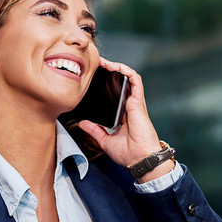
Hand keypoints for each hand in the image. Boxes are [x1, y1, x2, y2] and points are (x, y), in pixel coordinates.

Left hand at [77, 57, 174, 181]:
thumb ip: (94, 130)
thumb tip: (82, 123)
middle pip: (121, 83)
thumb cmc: (128, 153)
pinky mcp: (138, 102)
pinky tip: (116, 67)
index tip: (94, 79)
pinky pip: (136, 81)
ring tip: (104, 62)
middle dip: (110, 72)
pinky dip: (127, 71)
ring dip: (117, 68)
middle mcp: (129, 106)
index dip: (106, 85)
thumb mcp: (105, 140)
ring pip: (128, 78)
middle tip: (96, 65)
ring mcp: (135, 103)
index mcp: (123, 114)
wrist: (140, 159)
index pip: (115, 94)